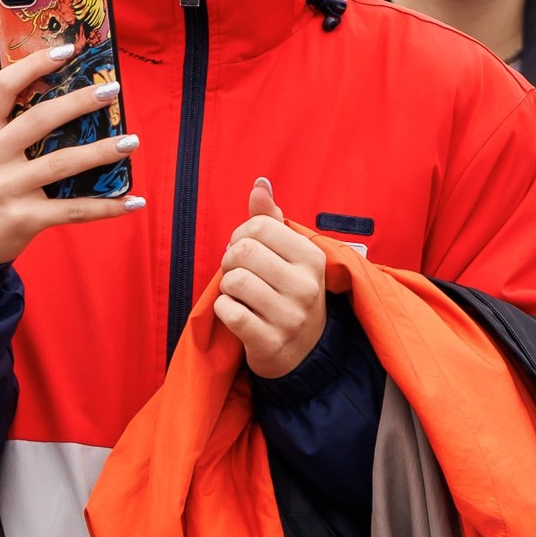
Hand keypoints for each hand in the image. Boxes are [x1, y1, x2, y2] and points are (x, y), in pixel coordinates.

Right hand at [0, 43, 141, 267]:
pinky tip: (133, 201)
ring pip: (62, 164)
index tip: (68, 50)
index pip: (2, 87)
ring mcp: (7, 189)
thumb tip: (1, 57)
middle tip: (111, 90)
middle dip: (79, 102)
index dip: (34, 65)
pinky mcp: (24, 219)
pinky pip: (72, 211)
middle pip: (39, 120)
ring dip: (102, 152)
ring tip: (132, 141)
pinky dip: (106, 207)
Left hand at [214, 179, 326, 379]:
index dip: (240, 234)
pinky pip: (230, 313)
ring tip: (239, 294)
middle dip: (230, 259)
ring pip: (235, 281)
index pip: (259, 226)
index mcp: (311, 258)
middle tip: (237, 272)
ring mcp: (290, 316)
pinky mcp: (270, 342)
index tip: (244, 249)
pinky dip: (224, 309)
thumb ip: (271, 220)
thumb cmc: (290, 293)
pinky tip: (235, 312)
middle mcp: (306, 286)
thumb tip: (260, 184)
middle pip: (244, 251)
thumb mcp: (289, 256)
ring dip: (227, 286)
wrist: (305, 352)